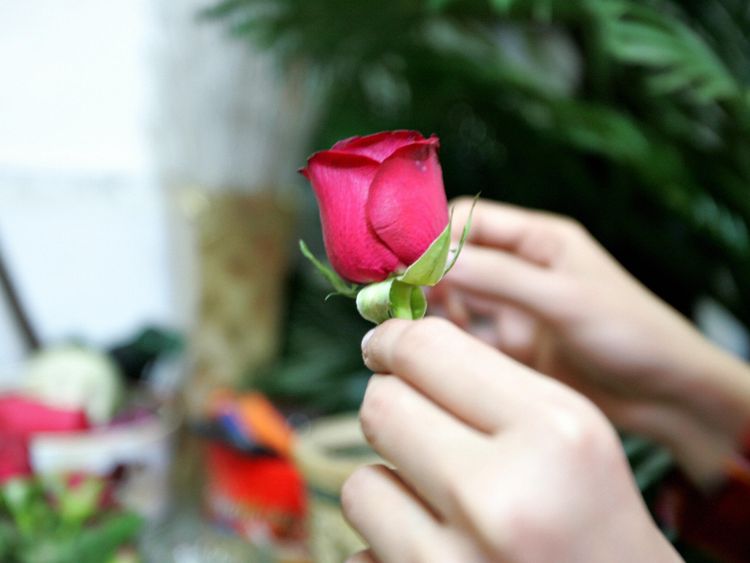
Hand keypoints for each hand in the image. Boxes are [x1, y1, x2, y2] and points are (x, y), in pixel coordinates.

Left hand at [344, 318, 679, 562]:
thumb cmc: (602, 530)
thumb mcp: (576, 438)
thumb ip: (493, 387)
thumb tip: (394, 348)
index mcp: (554, 434)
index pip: (425, 350)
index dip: (394, 341)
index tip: (385, 347)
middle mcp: (500, 497)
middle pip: (381, 408)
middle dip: (391, 407)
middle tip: (414, 421)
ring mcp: (454, 562)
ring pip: (361, 485)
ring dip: (389, 485)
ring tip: (437, 503)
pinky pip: (363, 550)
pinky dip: (386, 545)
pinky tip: (437, 550)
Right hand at [432, 198, 749, 481]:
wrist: (666, 396)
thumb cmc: (630, 332)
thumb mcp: (564, 298)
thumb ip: (498, 277)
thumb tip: (430, 262)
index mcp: (538, 240)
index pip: (467, 223)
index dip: (431, 239)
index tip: (401, 266)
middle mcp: (520, 271)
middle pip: (454, 263)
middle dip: (424, 279)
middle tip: (396, 303)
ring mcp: (514, 311)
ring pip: (455, 302)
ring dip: (432, 313)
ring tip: (415, 331)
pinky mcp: (512, 350)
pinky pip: (467, 340)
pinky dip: (448, 345)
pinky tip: (436, 355)